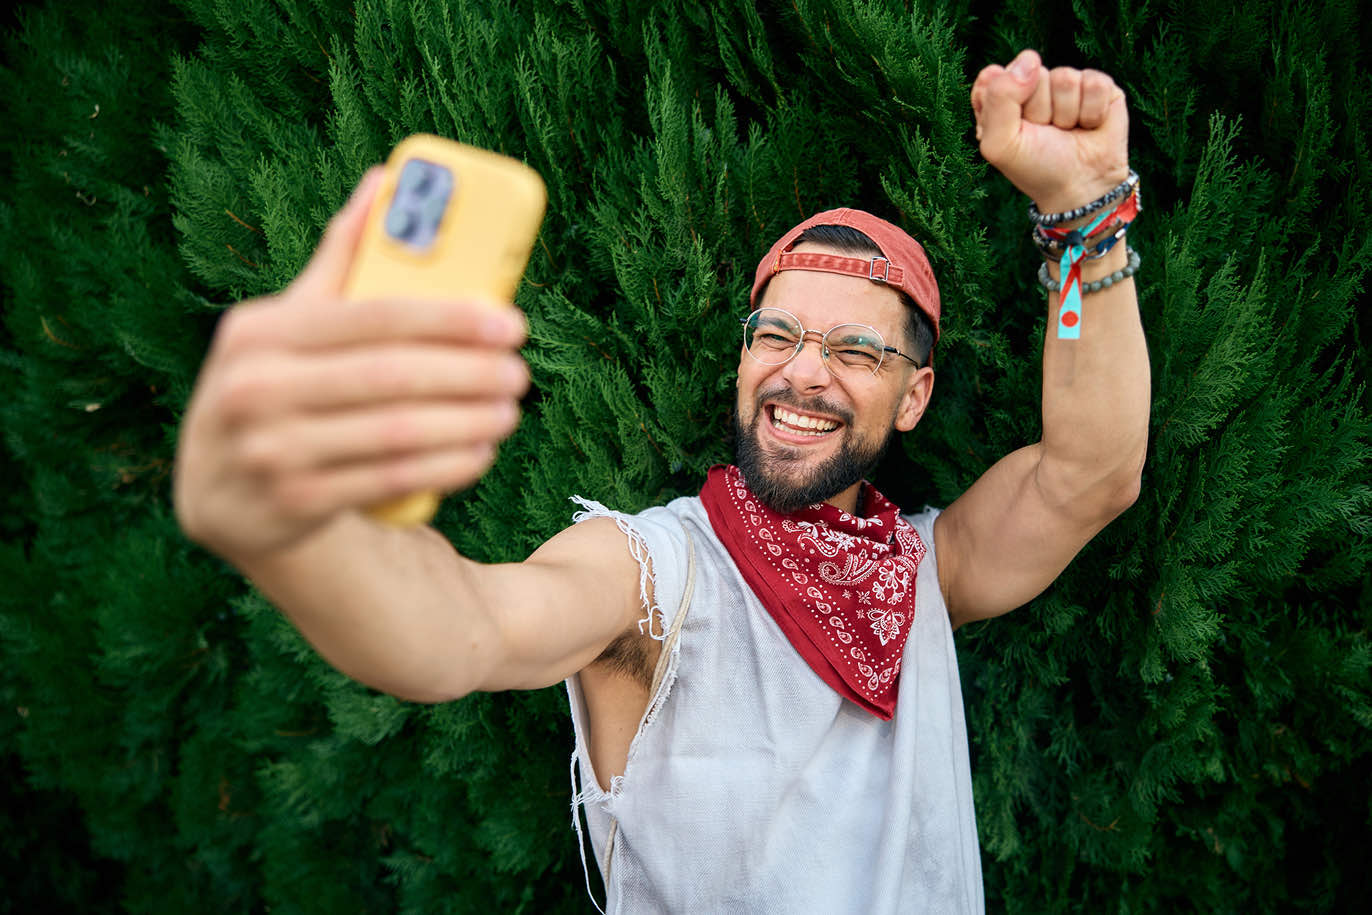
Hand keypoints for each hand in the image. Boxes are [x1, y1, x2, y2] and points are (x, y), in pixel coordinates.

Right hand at [174, 168, 529, 560]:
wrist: (217, 495)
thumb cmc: (270, 389)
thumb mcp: (283, 327)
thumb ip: (336, 264)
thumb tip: (384, 183)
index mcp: (260, 331)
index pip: (374, 315)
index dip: (450, 318)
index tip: (509, 323)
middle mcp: (255, 389)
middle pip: (391, 376)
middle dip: (470, 374)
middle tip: (518, 371)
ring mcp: (271, 451)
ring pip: (396, 433)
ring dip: (468, 423)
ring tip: (509, 411)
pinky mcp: (293, 504)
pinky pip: (389, 480)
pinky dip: (445, 466)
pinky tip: (480, 452)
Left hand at [971, 49, 1129, 213]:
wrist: (1080, 187)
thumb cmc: (1036, 167)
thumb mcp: (999, 144)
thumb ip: (999, 98)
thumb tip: (1030, 58)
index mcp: (1001, 97)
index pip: (993, 78)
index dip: (1005, 105)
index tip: (1014, 131)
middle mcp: (1032, 85)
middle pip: (1031, 75)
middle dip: (1038, 111)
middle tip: (1045, 133)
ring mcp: (1066, 84)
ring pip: (1064, 78)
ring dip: (1066, 114)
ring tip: (1067, 131)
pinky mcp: (1098, 86)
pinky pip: (1094, 83)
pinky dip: (1091, 112)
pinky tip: (1089, 125)